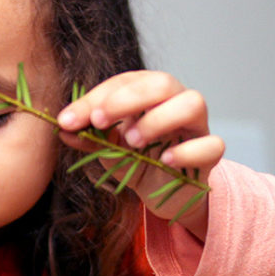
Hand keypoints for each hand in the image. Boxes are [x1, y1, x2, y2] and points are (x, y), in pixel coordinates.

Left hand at [56, 71, 223, 238]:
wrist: (164, 194)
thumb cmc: (137, 162)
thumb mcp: (108, 150)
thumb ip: (89, 137)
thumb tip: (62, 128)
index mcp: (149, 93)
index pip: (125, 82)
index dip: (95, 98)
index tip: (67, 120)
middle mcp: (176, 101)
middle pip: (162, 83)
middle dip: (127, 99)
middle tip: (99, 121)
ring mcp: (197, 126)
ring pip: (193, 103)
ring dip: (158, 119)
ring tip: (133, 142)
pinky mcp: (210, 154)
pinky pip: (212, 144)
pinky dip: (187, 151)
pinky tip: (165, 161)